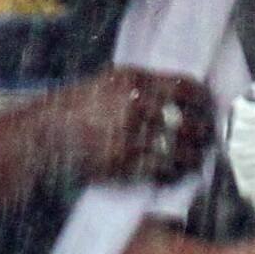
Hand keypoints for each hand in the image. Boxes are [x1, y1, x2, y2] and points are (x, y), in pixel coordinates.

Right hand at [47, 68, 213, 184]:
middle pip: (188, 120)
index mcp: (134, 81)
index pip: (185, 88)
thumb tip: (180, 93)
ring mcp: (130, 136)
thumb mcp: (108, 81)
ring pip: (180, 148)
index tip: (209, 107)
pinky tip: (179, 172)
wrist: (44, 134)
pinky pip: (163, 170)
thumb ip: (143, 84)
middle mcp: (135, 106)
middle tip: (210, 136)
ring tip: (199, 157)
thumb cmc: (77, 106)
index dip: (204, 99)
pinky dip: (176, 173)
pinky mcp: (124, 163)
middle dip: (205, 130)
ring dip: (195, 155)